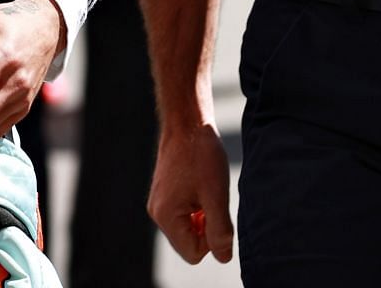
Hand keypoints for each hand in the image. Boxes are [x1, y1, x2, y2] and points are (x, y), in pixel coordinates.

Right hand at [148, 120, 234, 264]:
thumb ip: (220, 230)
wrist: (187, 122)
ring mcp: (158, 203)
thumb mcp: (216, 195)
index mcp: (166, 216)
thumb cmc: (201, 155)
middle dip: (206, 225)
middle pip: (189, 242)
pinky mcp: (164, 194)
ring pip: (187, 227)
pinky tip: (201, 184)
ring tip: (206, 189)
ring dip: (203, 214)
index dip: (212, 237)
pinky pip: (183, 214)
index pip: (194, 253)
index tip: (216, 209)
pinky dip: (196, 205)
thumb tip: (223, 257)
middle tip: (211, 197)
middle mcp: (157, 213)